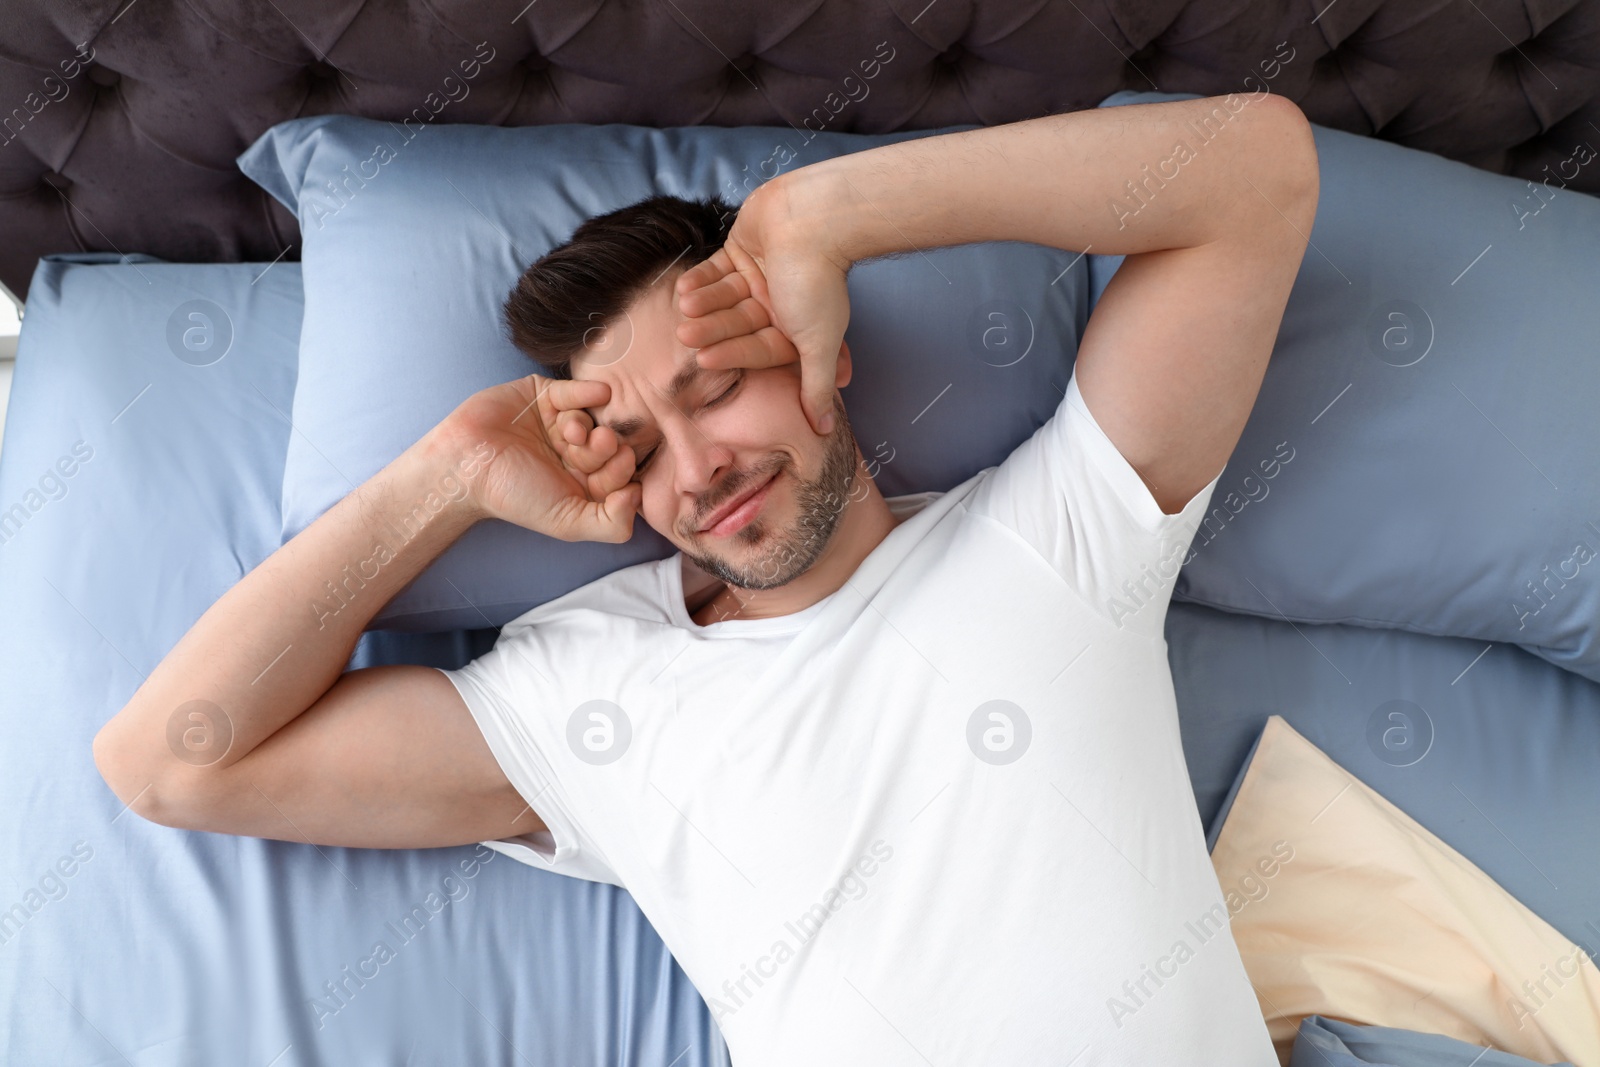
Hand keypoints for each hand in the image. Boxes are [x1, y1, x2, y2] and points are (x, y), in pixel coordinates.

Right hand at [438, 374, 640, 542]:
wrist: (465, 464)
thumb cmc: (514, 496)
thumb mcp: (568, 522)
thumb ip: (612, 523)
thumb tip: (640, 496)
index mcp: (584, 483)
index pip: (621, 473)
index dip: (623, 470)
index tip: (614, 470)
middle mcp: (576, 453)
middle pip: (611, 444)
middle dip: (607, 446)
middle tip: (596, 446)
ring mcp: (561, 422)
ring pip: (593, 417)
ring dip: (589, 423)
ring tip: (571, 432)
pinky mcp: (545, 396)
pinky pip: (576, 390)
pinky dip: (589, 391)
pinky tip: (599, 394)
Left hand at [674, 172, 852, 434]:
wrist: (814, 218)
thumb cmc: (817, 280)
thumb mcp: (818, 340)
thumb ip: (817, 385)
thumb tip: (824, 430)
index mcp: (795, 328)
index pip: (758, 350)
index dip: (731, 354)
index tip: (704, 359)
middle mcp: (778, 305)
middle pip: (737, 325)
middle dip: (712, 330)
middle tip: (685, 336)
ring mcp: (759, 276)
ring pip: (725, 298)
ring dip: (704, 304)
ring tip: (684, 308)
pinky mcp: (743, 249)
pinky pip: (717, 270)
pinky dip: (701, 278)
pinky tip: (683, 287)